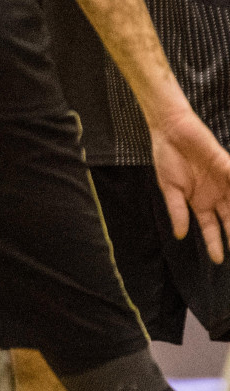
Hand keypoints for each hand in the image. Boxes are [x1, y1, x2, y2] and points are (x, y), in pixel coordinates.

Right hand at [149, 107, 229, 262]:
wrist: (170, 130)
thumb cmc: (167, 157)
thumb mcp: (169, 187)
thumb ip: (177, 210)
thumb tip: (179, 235)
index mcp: (199, 202)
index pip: (211, 227)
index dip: (214, 243)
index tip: (219, 260)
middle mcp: (215, 195)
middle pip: (229, 220)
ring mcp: (224, 182)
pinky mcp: (227, 167)